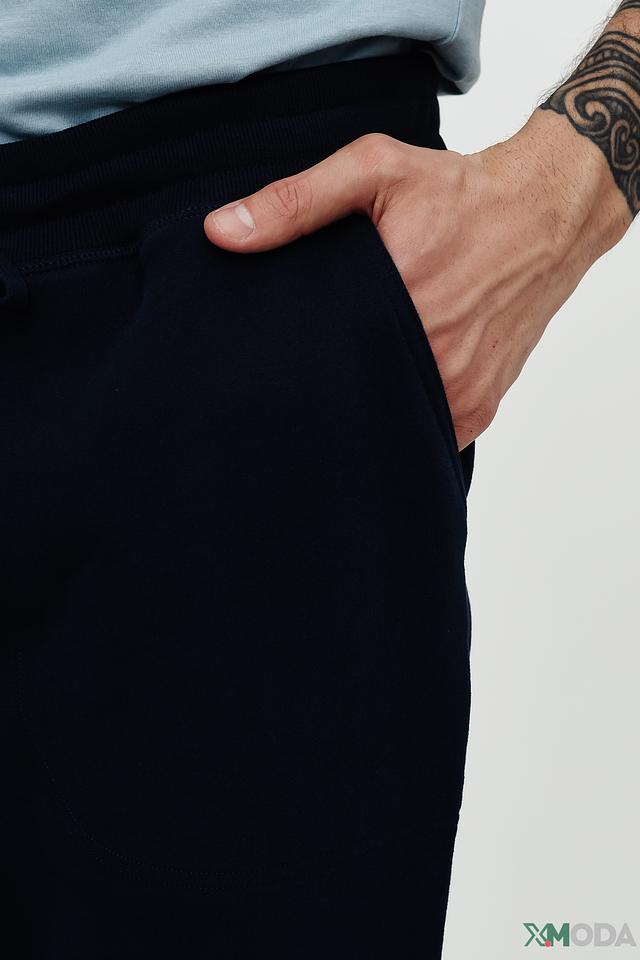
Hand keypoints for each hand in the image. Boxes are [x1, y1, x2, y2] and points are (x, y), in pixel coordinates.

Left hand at [203, 109, 630, 450]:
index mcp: (397, 297)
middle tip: (298, 379)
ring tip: (341, 387)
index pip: (317, 358)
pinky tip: (385, 392)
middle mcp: (432, 352)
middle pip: (350, 397)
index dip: (287, 367)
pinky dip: (403, 419)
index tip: (268, 365)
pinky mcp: (478, 406)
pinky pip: (427, 432)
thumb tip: (221, 232)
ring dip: (363, 409)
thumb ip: (295, 202)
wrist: (546, 214)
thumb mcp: (373, 171)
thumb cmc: (460, 193)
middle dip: (321, 392)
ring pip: (388, 421)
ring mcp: (458, 388)